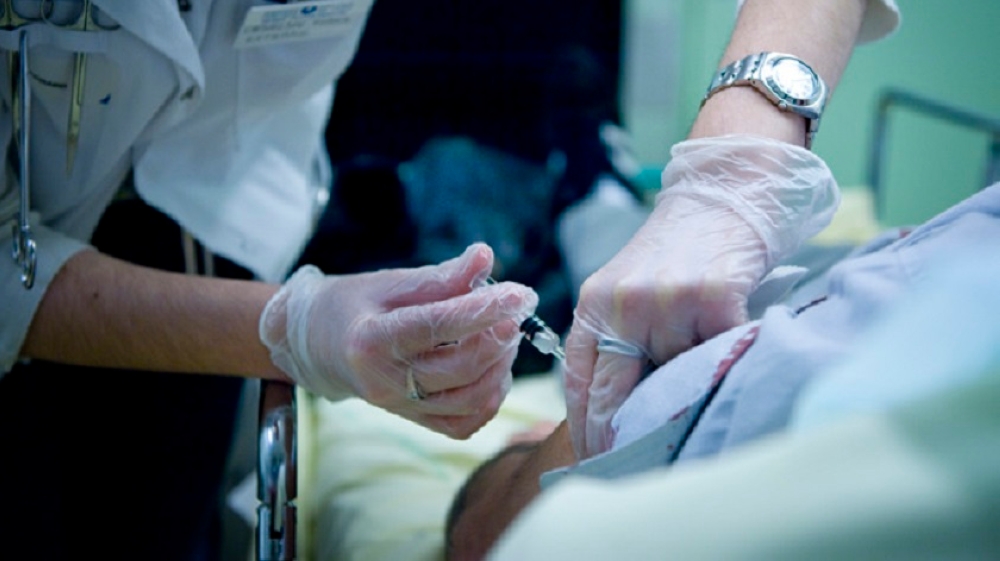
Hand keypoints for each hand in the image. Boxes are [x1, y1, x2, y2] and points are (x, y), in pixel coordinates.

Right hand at [260, 243, 537, 437]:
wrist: (321, 346)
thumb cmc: (356, 306)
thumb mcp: (391, 282)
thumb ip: (441, 276)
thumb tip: (486, 256)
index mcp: (372, 341)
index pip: (438, 326)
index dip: (485, 309)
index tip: (521, 292)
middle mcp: (385, 382)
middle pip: (461, 368)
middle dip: (499, 336)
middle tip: (515, 309)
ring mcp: (401, 408)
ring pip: (470, 399)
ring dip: (500, 365)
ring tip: (504, 333)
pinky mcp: (416, 421)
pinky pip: (466, 422)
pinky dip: (491, 396)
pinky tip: (494, 367)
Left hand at [564, 134, 838, 458]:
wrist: (723, 192)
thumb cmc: (677, 250)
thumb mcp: (628, 290)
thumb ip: (618, 341)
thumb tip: (619, 415)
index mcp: (595, 304)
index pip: (580, 382)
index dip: (586, 429)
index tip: (593, 461)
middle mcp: (623, 303)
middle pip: (615, 395)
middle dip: (621, 437)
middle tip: (628, 468)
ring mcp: (667, 300)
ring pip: (675, 380)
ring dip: (684, 399)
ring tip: (690, 410)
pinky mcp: (714, 297)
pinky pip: (719, 357)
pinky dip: (724, 369)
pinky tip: (727, 371)